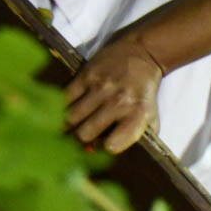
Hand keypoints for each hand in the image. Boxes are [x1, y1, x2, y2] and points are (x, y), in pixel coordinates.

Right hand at [65, 34, 163, 151]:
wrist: (142, 55)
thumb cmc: (144, 93)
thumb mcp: (151, 117)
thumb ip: (137, 137)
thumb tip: (109, 155)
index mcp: (138, 115)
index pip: (113, 144)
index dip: (104, 148)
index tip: (101, 147)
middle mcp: (119, 102)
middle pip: (85, 133)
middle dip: (78, 141)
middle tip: (74, 143)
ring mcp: (101, 88)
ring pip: (71, 118)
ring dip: (66, 127)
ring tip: (64, 132)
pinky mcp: (86, 75)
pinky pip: (65, 98)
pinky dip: (60, 108)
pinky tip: (59, 114)